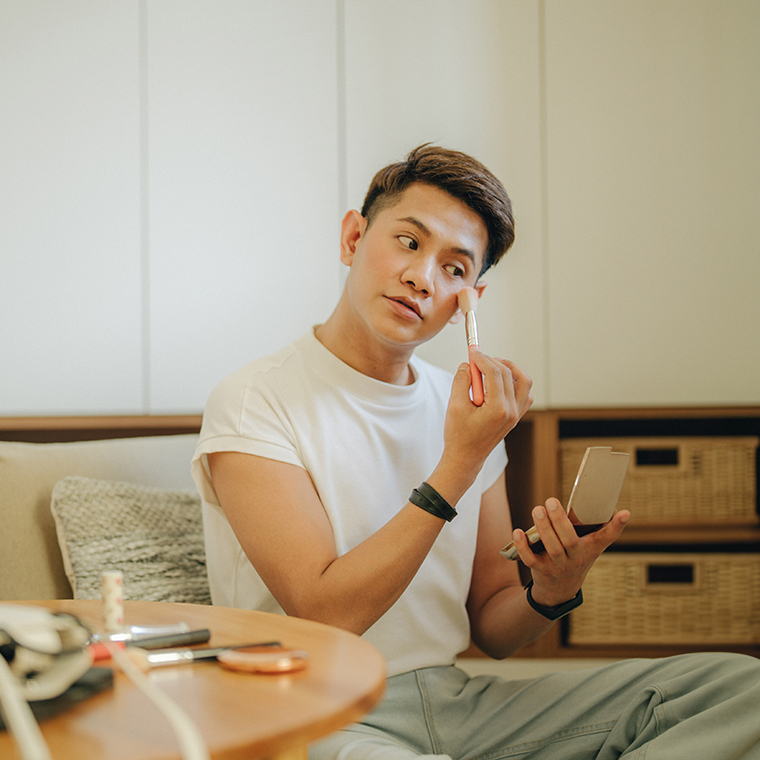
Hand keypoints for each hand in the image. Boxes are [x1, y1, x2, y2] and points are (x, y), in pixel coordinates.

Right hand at [442, 350, 532, 471]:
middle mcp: (512, 411)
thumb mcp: (454, 405)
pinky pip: (524, 394)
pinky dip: (515, 383)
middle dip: (492, 361)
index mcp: (498, 409)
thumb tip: (469, 365)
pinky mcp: (515, 417)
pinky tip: (500, 383)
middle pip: (508, 373)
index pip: (494, 372)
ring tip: (491, 366)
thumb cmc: (459, 435)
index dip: (482, 358)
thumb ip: (462, 380)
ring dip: (509, 369)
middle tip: (476, 358)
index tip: (472, 351)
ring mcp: (516, 414)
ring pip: (523, 382)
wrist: (465, 458)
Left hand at [512, 498, 629, 607]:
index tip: (624, 513)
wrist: (560, 590)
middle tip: (551, 501)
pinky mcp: (541, 570)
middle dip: (560, 520)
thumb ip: (600, 529)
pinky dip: (522, 546)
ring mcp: (558, 566)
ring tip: (537, 510)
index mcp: (590, 548)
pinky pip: (531, 559)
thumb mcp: (590, 546)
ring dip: (543, 528)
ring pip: (552, 548)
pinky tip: (517, 532)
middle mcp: (576, 558)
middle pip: (570, 540)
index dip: (616, 526)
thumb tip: (618, 509)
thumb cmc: (575, 557)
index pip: (606, 537)